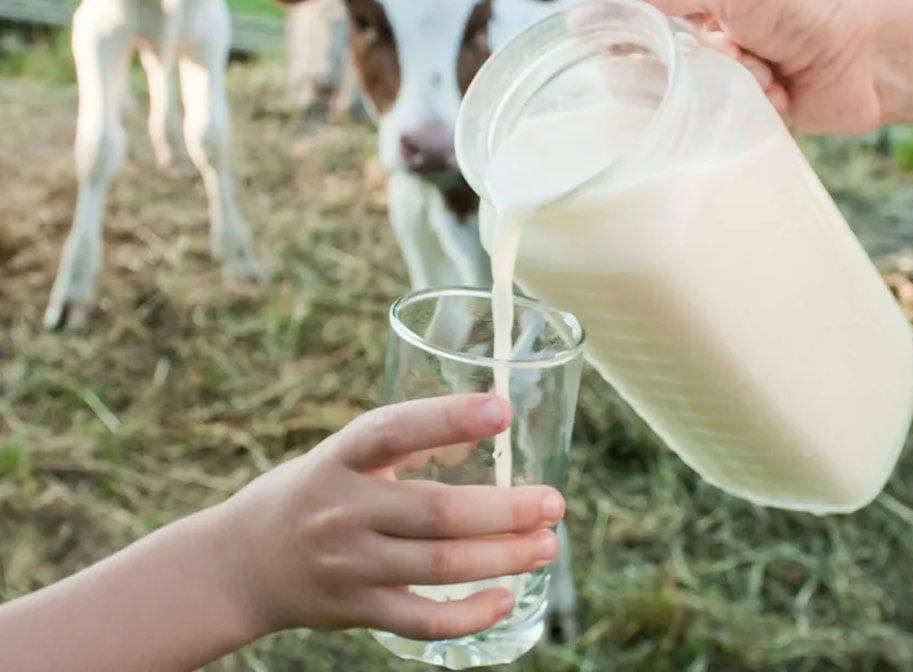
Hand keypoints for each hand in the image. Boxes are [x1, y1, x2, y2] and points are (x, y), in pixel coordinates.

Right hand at [216, 393, 564, 640]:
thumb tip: (490, 422)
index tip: (501, 410)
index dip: (448, 418)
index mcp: (340, 458)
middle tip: (554, 504)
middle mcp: (342, 510)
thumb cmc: (314, 494)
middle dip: (506, 509)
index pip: (394, 430)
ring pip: (439, 566)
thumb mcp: (344, 455)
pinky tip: (505, 599)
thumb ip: (408, 443)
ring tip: (546, 546)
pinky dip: (467, 614)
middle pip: (436, 511)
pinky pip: (421, 620)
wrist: (239, 564)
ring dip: (503, 557)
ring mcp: (348, 565)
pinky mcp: (355, 610)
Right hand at [603, 0, 889, 134]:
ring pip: (686, 93)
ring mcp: (729, 62)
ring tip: (766, 70)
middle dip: (687, 62)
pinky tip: (781, 92)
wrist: (886, 51)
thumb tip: (580, 20)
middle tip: (729, 51)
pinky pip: (719, 119)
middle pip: (652, 55)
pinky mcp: (751, 103)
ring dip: (724, 85)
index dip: (625, 29)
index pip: (628, 5)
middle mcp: (707, 16)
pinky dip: (748, 109)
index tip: (634, 48)